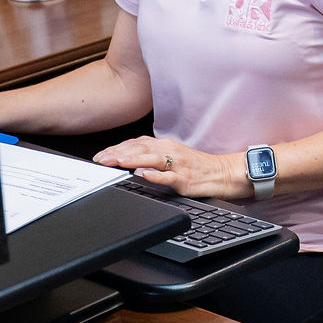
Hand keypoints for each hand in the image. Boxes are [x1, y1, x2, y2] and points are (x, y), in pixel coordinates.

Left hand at [93, 136, 246, 199]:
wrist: (222, 172)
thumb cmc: (196, 167)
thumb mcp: (171, 157)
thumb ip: (151, 157)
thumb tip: (129, 159)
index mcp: (164, 145)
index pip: (136, 143)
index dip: (116, 148)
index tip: (101, 155)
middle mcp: (170, 151)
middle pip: (140, 148)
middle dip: (118, 154)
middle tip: (100, 160)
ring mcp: (178, 164)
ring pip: (152, 158)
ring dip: (133, 159)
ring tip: (117, 161)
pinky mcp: (185, 178)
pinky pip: (169, 176)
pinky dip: (156, 175)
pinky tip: (144, 174)